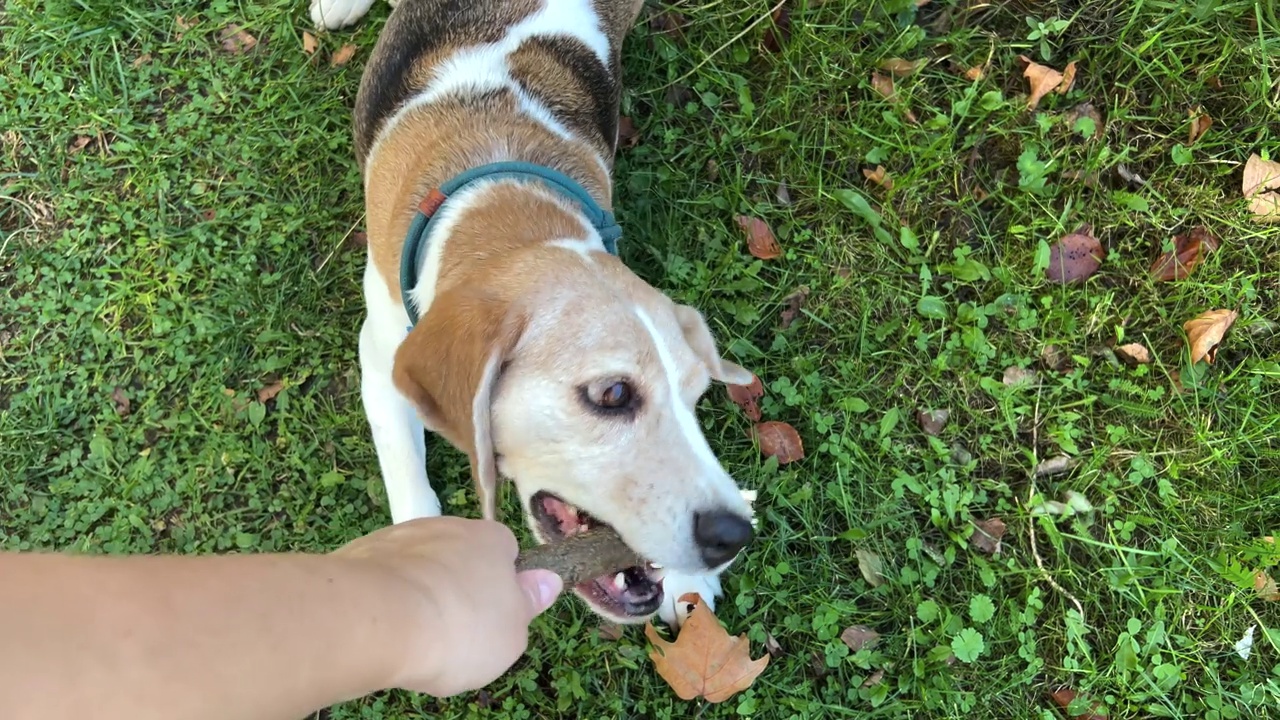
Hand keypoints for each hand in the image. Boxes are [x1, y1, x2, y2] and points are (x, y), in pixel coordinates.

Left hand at [332, 517, 561, 696]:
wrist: (377, 618)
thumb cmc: (459, 627)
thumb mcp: (512, 633)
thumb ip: (529, 605)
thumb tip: (547, 581)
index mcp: (491, 540)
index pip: (506, 551)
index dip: (502, 585)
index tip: (493, 617)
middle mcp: (447, 526)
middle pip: (459, 557)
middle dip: (457, 587)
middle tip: (454, 633)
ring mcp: (400, 536)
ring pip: (419, 566)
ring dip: (419, 591)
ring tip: (414, 636)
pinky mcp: (360, 553)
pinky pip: (383, 577)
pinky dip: (385, 598)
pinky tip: (382, 628)